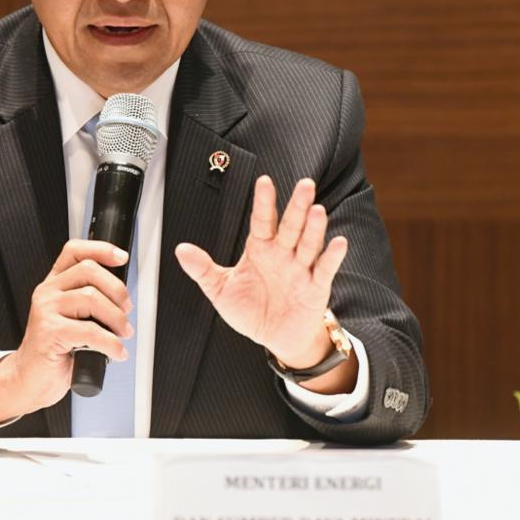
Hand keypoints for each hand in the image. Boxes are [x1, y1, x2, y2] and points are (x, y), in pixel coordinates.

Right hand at [0, 240, 133, 424]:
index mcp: (54, 284)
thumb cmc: (54, 350)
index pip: (75, 252)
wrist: (30, 379)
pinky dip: (111, 343)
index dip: (101, 249)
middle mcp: (48, 292)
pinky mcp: (49, 332)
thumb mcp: (72, 319)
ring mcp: (46, 310)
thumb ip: (89, 302)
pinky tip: (116, 352)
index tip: (122, 257)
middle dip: (117, 290)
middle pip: (89, 271)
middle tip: (126, 311)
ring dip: (116, 318)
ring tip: (122, 333)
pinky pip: (91, 331)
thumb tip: (123, 299)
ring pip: (92, 298)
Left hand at [175, 176, 347, 370]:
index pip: (262, 220)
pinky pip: (324, 270)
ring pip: (308, 244)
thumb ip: (203, 269)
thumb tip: (181, 250)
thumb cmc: (252, 310)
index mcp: (260, 249)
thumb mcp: (221, 290)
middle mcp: (283, 254)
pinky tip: (338, 242)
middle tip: (305, 185)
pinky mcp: (316, 288)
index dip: (264, 201)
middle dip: (297, 206)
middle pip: (290, 226)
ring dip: (314, 228)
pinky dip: (332, 257)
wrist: (276, 338)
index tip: (264, 181)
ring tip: (317, 210)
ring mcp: (301, 269)